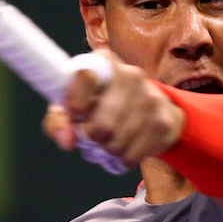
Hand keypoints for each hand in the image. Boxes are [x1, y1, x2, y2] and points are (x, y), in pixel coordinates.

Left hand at [43, 50, 185, 166]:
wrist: (149, 107)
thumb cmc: (101, 104)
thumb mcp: (73, 105)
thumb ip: (59, 120)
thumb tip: (67, 141)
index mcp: (103, 63)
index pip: (86, 77)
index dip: (77, 101)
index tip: (75, 114)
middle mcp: (129, 74)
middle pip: (104, 121)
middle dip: (93, 136)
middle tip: (93, 136)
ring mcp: (149, 97)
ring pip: (118, 141)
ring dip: (108, 149)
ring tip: (108, 142)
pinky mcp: (162, 120)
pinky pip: (134, 153)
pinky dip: (123, 158)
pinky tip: (124, 149)